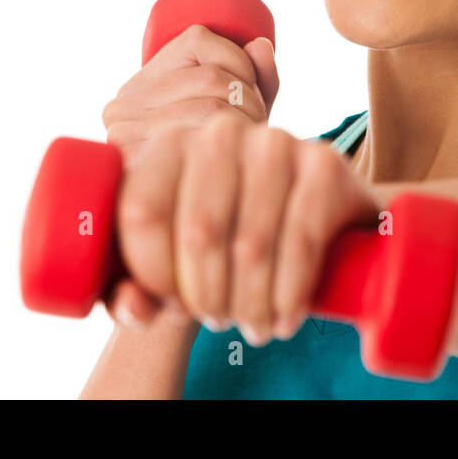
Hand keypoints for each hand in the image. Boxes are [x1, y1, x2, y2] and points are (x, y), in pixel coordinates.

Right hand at [101, 24, 278, 166]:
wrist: (177, 233)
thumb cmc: (215, 167)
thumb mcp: (236, 117)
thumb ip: (254, 79)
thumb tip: (262, 46)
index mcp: (143, 81)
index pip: (199, 39)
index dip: (241, 62)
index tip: (252, 92)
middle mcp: (122, 105)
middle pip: (210, 76)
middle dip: (251, 99)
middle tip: (260, 128)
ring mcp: (123, 136)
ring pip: (210, 106)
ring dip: (247, 124)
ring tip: (250, 146)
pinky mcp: (134, 168)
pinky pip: (198, 140)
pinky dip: (231, 146)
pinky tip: (233, 160)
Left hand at [106, 111, 381, 346]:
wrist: (314, 217)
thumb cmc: (226, 242)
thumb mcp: (171, 265)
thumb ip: (133, 291)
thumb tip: (133, 307)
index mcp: (171, 143)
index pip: (142, 212)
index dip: (154, 275)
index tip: (173, 307)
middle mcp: (221, 133)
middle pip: (199, 231)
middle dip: (207, 297)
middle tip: (219, 322)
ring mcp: (276, 142)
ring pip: (252, 243)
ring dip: (251, 304)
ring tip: (253, 326)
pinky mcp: (324, 163)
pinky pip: (301, 240)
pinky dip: (290, 293)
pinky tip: (286, 316)